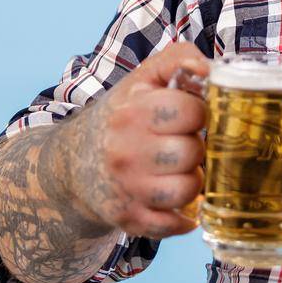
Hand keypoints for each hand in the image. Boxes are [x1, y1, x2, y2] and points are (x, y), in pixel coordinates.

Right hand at [64, 42, 210, 239]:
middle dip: (196, 147)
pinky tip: (177, 200)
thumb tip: (208, 68)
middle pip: (192, 152)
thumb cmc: (122, 117)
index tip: (191, 115)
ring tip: (181, 170)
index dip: (200, 112)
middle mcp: (124, 151)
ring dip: (192, 181)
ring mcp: (125, 188)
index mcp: (132, 111)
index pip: (192, 111)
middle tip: (184, 144)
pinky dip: (183, 216)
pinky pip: (172, 224)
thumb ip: (177, 58)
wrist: (73, 163)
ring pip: (187, 190)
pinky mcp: (127, 218)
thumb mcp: (142, 78)